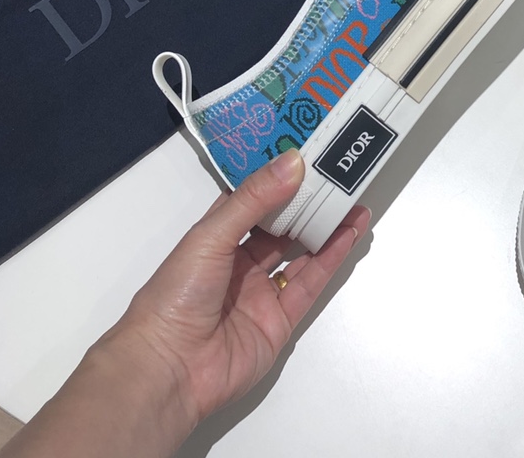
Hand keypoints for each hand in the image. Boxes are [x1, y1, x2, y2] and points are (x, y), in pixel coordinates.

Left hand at [100, 149, 369, 433]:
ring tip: (354, 200)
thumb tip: (292, 162)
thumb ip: (254, 200)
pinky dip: (331, 258)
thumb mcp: (210, 236)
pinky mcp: (280, 320)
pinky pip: (310, 283)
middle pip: (282, 225)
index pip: (252, 199)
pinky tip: (349, 234)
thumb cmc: (176, 297)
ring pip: (301, 252)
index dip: (277, 177)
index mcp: (215, 237)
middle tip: (339, 174)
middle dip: (309, 201)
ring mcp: (261, 292)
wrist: (169, 371)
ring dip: (327, 227)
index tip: (307, 152)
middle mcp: (239, 261)